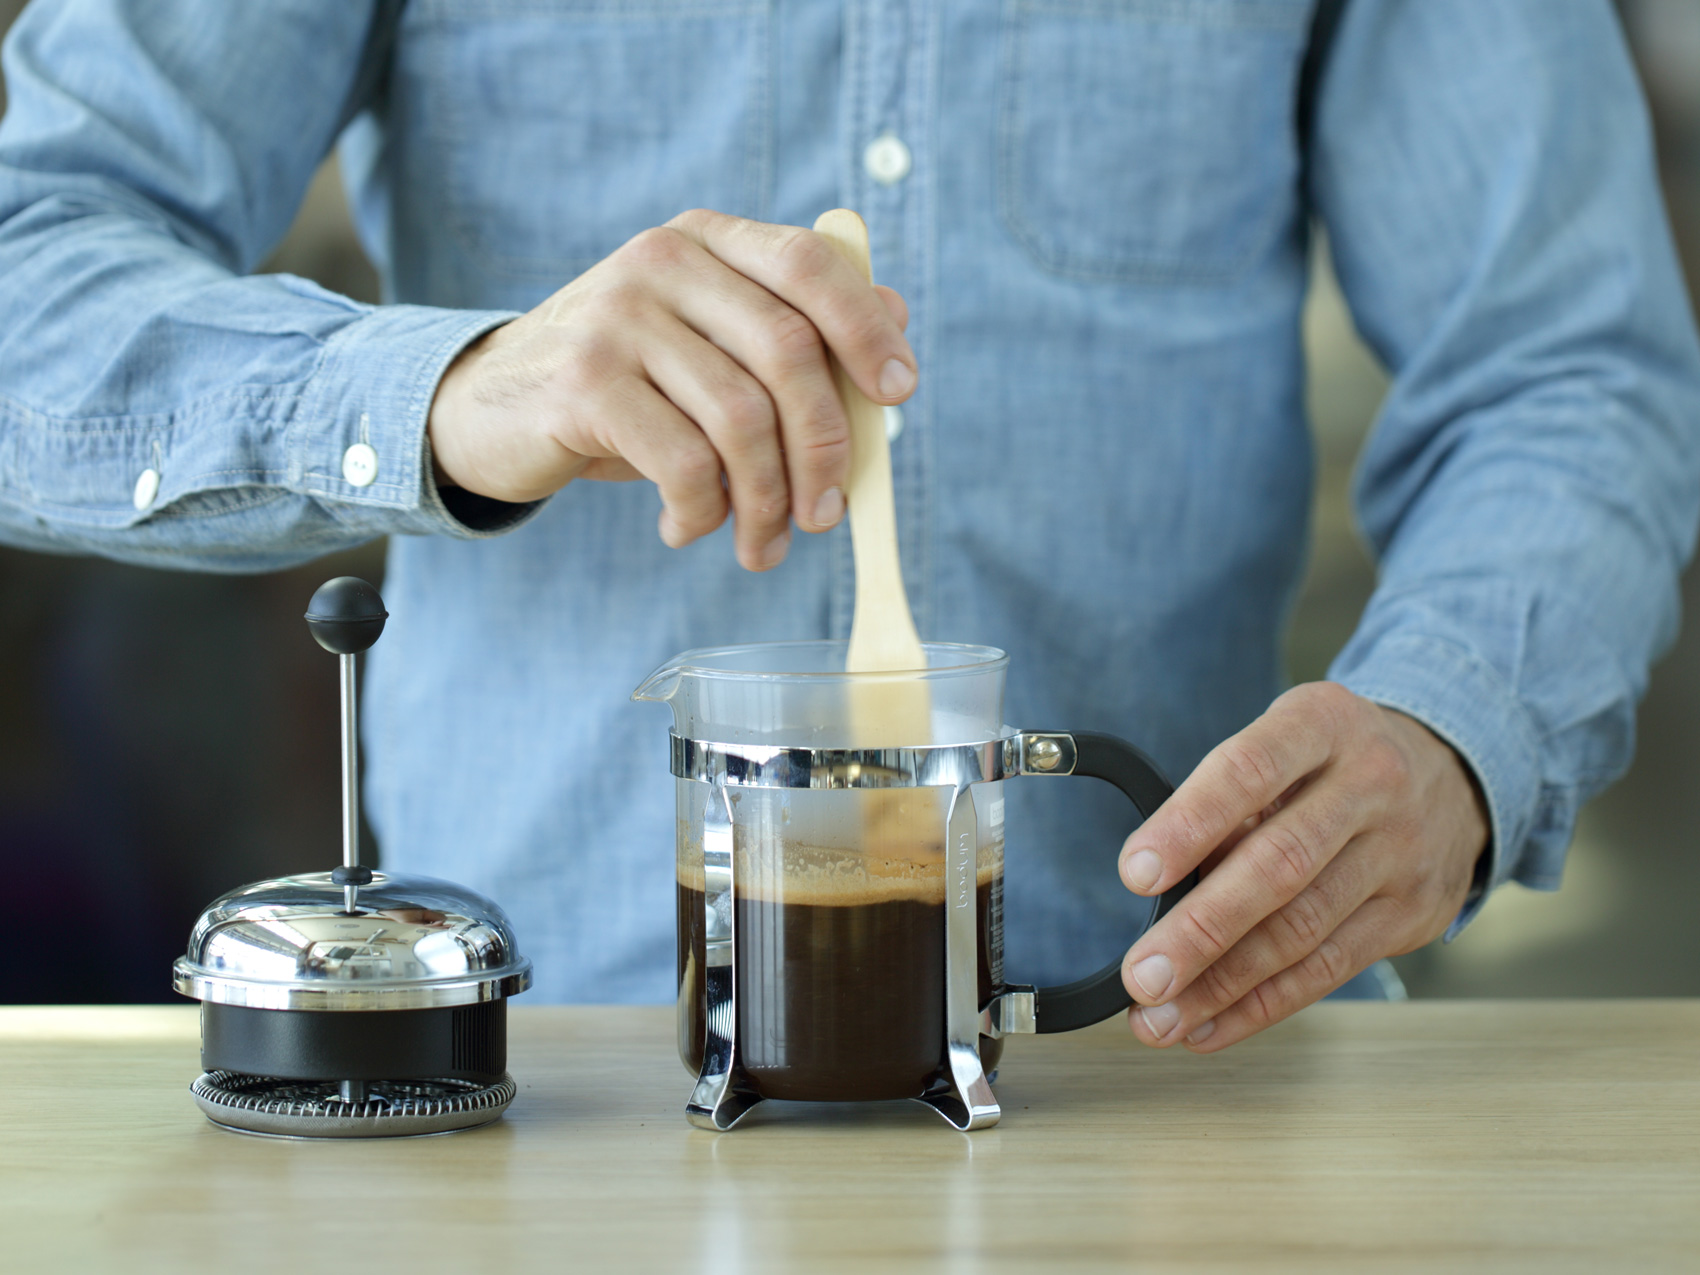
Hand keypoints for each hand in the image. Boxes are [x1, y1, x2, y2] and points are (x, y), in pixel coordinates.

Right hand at [426, 209, 915, 571]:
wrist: (490, 406)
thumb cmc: (626, 385)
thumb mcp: (707, 347)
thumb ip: (793, 329)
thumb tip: (895, 320)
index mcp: (706, 242)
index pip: (809, 263)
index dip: (865, 328)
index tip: (899, 394)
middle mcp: (663, 262)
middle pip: (788, 352)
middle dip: (825, 449)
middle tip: (826, 516)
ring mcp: (618, 317)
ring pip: (741, 419)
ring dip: (766, 503)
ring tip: (761, 546)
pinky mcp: (583, 383)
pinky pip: (683, 462)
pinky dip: (702, 513)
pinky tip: (688, 529)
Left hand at [1116, 682, 1487, 1051]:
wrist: (1452, 773)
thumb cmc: (1333, 763)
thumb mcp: (1287, 744)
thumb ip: (1231, 803)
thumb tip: (1160, 888)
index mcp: (1322, 724)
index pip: (1247, 771)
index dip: (1188, 824)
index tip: (1135, 873)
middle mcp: (1371, 784)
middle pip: (1278, 865)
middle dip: (1201, 928)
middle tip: (1142, 974)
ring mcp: (1400, 853)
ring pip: (1302, 929)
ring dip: (1222, 984)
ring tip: (1160, 1016)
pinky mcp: (1413, 914)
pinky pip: (1328, 969)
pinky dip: (1261, 1005)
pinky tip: (1209, 1024)